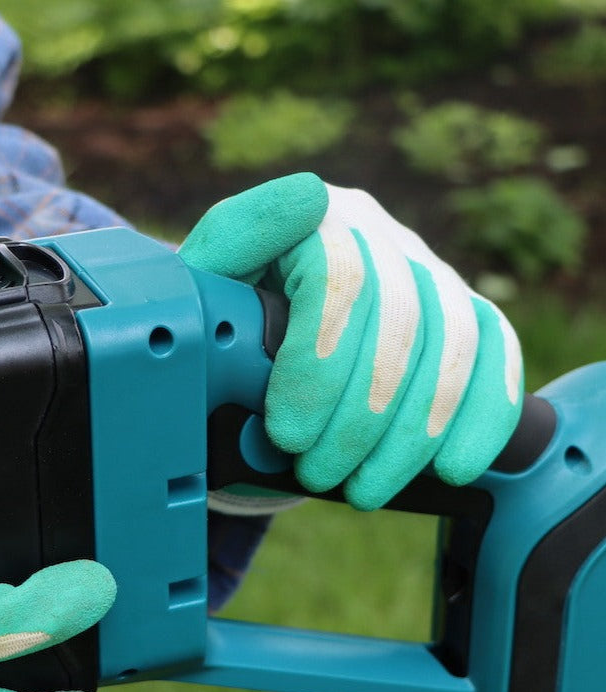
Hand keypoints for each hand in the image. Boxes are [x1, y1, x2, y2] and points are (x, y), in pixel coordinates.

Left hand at [179, 173, 523, 509]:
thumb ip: (230, 254)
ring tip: (364, 490)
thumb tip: (305, 198)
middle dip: (358, 419)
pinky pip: (495, 352)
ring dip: (411, 435)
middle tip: (316, 474)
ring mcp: (426, 270)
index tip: (287, 434)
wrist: (245, 337)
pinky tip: (453, 468)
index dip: (316, 366)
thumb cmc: (218, 320)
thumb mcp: (200, 290)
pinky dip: (484, 415)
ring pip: (451, 345)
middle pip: (397, 322)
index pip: (337, 279)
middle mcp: (378, 234)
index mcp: (313, 219)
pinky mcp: (461, 310)